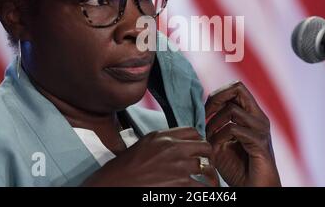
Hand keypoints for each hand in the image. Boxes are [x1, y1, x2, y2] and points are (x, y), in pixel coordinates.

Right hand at [82, 127, 218, 186]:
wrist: (113, 185)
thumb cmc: (123, 168)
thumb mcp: (142, 145)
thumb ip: (161, 142)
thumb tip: (176, 145)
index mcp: (163, 137)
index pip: (193, 132)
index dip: (198, 141)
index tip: (198, 151)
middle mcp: (173, 148)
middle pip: (205, 148)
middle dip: (208, 158)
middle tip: (207, 167)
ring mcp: (178, 167)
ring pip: (208, 169)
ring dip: (211, 177)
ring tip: (210, 184)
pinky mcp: (180, 185)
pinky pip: (203, 188)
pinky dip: (205, 192)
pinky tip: (203, 194)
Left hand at [205, 81, 280, 186]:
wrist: (254, 189)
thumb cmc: (238, 167)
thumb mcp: (221, 142)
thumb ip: (214, 126)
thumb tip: (198, 113)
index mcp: (252, 115)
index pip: (236, 88)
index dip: (217, 94)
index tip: (204, 112)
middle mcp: (259, 118)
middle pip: (238, 87)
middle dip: (216, 99)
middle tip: (204, 117)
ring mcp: (261, 129)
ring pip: (232, 110)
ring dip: (214, 124)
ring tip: (208, 139)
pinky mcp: (260, 143)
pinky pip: (234, 129)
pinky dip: (219, 137)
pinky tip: (215, 148)